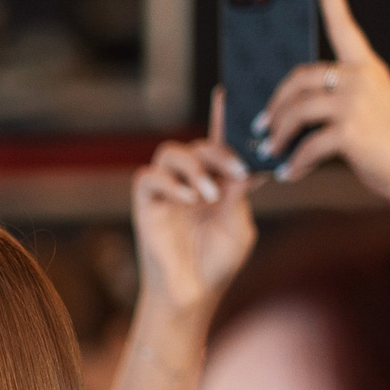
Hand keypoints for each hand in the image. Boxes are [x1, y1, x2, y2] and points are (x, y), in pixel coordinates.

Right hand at [132, 89, 255, 317]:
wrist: (192, 295)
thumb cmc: (218, 265)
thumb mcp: (239, 225)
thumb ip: (239, 193)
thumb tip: (242, 165)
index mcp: (217, 183)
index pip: (220, 143)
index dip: (223, 117)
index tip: (231, 93)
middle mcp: (190, 181)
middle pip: (199, 144)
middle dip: (219, 152)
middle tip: (235, 171)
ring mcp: (167, 191)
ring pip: (171, 152)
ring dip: (193, 167)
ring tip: (207, 194)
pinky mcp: (146, 203)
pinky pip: (150, 177)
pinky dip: (170, 183)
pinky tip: (188, 199)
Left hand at [258, 0, 389, 198]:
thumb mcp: (371, 109)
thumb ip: (340, 99)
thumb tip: (294, 110)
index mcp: (366, 67)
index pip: (344, 23)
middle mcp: (361, 77)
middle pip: (298, 78)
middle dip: (274, 105)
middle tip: (261, 126)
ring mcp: (357, 101)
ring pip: (297, 110)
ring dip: (278, 134)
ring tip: (269, 151)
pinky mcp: (351, 131)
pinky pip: (308, 144)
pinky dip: (293, 162)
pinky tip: (288, 173)